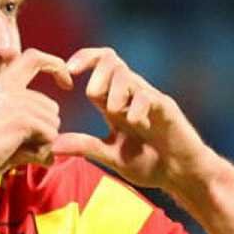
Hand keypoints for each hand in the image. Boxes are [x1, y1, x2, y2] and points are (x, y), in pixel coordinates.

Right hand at [0, 48, 72, 188]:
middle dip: (45, 131)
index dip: (55, 65)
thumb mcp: (2, 139)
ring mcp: (13, 101)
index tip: (67, 82)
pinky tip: (18, 155)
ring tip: (17, 152)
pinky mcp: (19, 119)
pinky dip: (41, 150)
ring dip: (42, 143)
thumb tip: (52, 156)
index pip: (34, 58)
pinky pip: (50, 134)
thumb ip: (27, 140)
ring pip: (52, 122)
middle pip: (51, 105)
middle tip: (23, 148)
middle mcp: (6, 87)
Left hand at [52, 47, 213, 190]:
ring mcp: (148, 99)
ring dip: (114, 93)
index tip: (68, 72)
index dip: (83, 59)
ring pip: (125, 75)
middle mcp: (130, 94)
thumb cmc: (148, 162)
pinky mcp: (165, 108)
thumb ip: (85, 147)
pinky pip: (146, 96)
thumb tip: (53, 145)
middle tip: (96, 99)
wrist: (180, 174)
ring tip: (117, 115)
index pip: (98, 62)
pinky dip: (135, 108)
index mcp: (113, 100)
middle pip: (110, 59)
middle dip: (96, 76)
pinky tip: (135, 123)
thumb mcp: (110, 155)